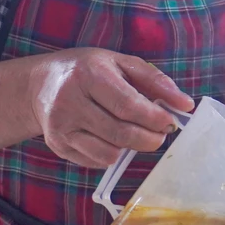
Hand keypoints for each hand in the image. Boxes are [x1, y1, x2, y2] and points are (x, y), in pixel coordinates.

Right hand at [30, 49, 188, 167]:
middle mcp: (70, 102)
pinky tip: (113, 139)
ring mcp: (61, 127)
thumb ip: (155, 81)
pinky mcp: (57, 145)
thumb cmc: (88, 70)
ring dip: (132, 148)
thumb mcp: (121, 63)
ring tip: (137, 134)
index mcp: (89, 75)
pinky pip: (95, 161)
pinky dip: (113, 154)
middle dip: (149, 138)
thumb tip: (185, 104)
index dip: (153, 118)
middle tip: (161, 135)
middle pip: (119, 132)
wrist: (39, 84)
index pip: (127, 104)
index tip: (171, 122)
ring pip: (108, 152)